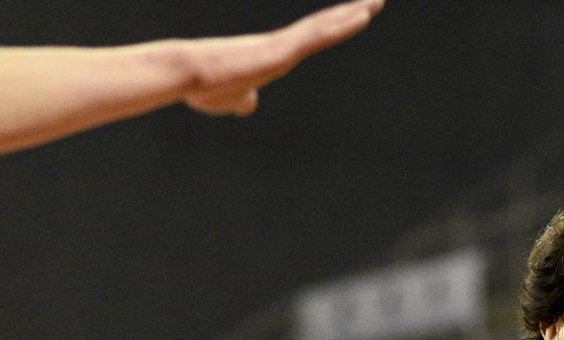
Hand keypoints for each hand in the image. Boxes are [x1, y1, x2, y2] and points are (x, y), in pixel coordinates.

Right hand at [180, 0, 383, 115]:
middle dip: (350, 13)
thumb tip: (248, 104)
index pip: (310, 38)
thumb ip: (243, 100)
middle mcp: (280, 45)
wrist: (185, 73)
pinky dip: (343, 24)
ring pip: (325, 25)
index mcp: (271, 55)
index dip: (331, 27)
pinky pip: (319, 34)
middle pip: (322, 26)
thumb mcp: (229, 100)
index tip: (352, 17)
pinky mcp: (281, 50)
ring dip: (354, 13)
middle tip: (375, 1)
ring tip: (378, 1)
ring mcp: (282, 45)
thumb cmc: (204, 87)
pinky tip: (363, 16)